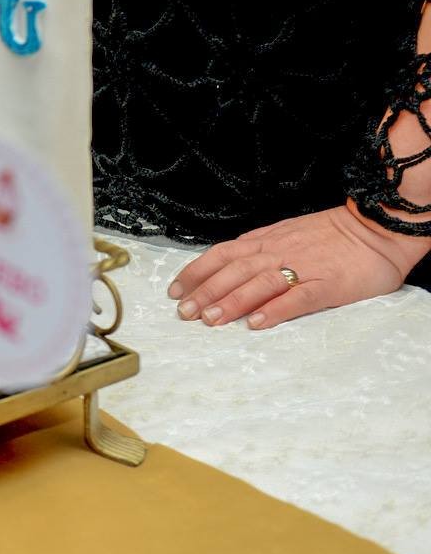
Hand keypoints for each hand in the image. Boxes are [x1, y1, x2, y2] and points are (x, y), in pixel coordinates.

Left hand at [169, 202, 429, 329]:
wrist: (378, 229)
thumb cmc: (332, 235)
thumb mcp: (286, 233)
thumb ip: (259, 249)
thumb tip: (226, 267)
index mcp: (266, 240)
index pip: (222, 254)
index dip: (196, 272)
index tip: (175, 291)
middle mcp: (278, 252)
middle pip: (233, 271)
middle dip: (205, 292)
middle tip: (183, 313)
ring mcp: (302, 269)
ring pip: (258, 284)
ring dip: (231, 302)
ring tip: (210, 320)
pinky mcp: (327, 285)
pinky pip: (297, 299)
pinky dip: (275, 310)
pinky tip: (257, 323)